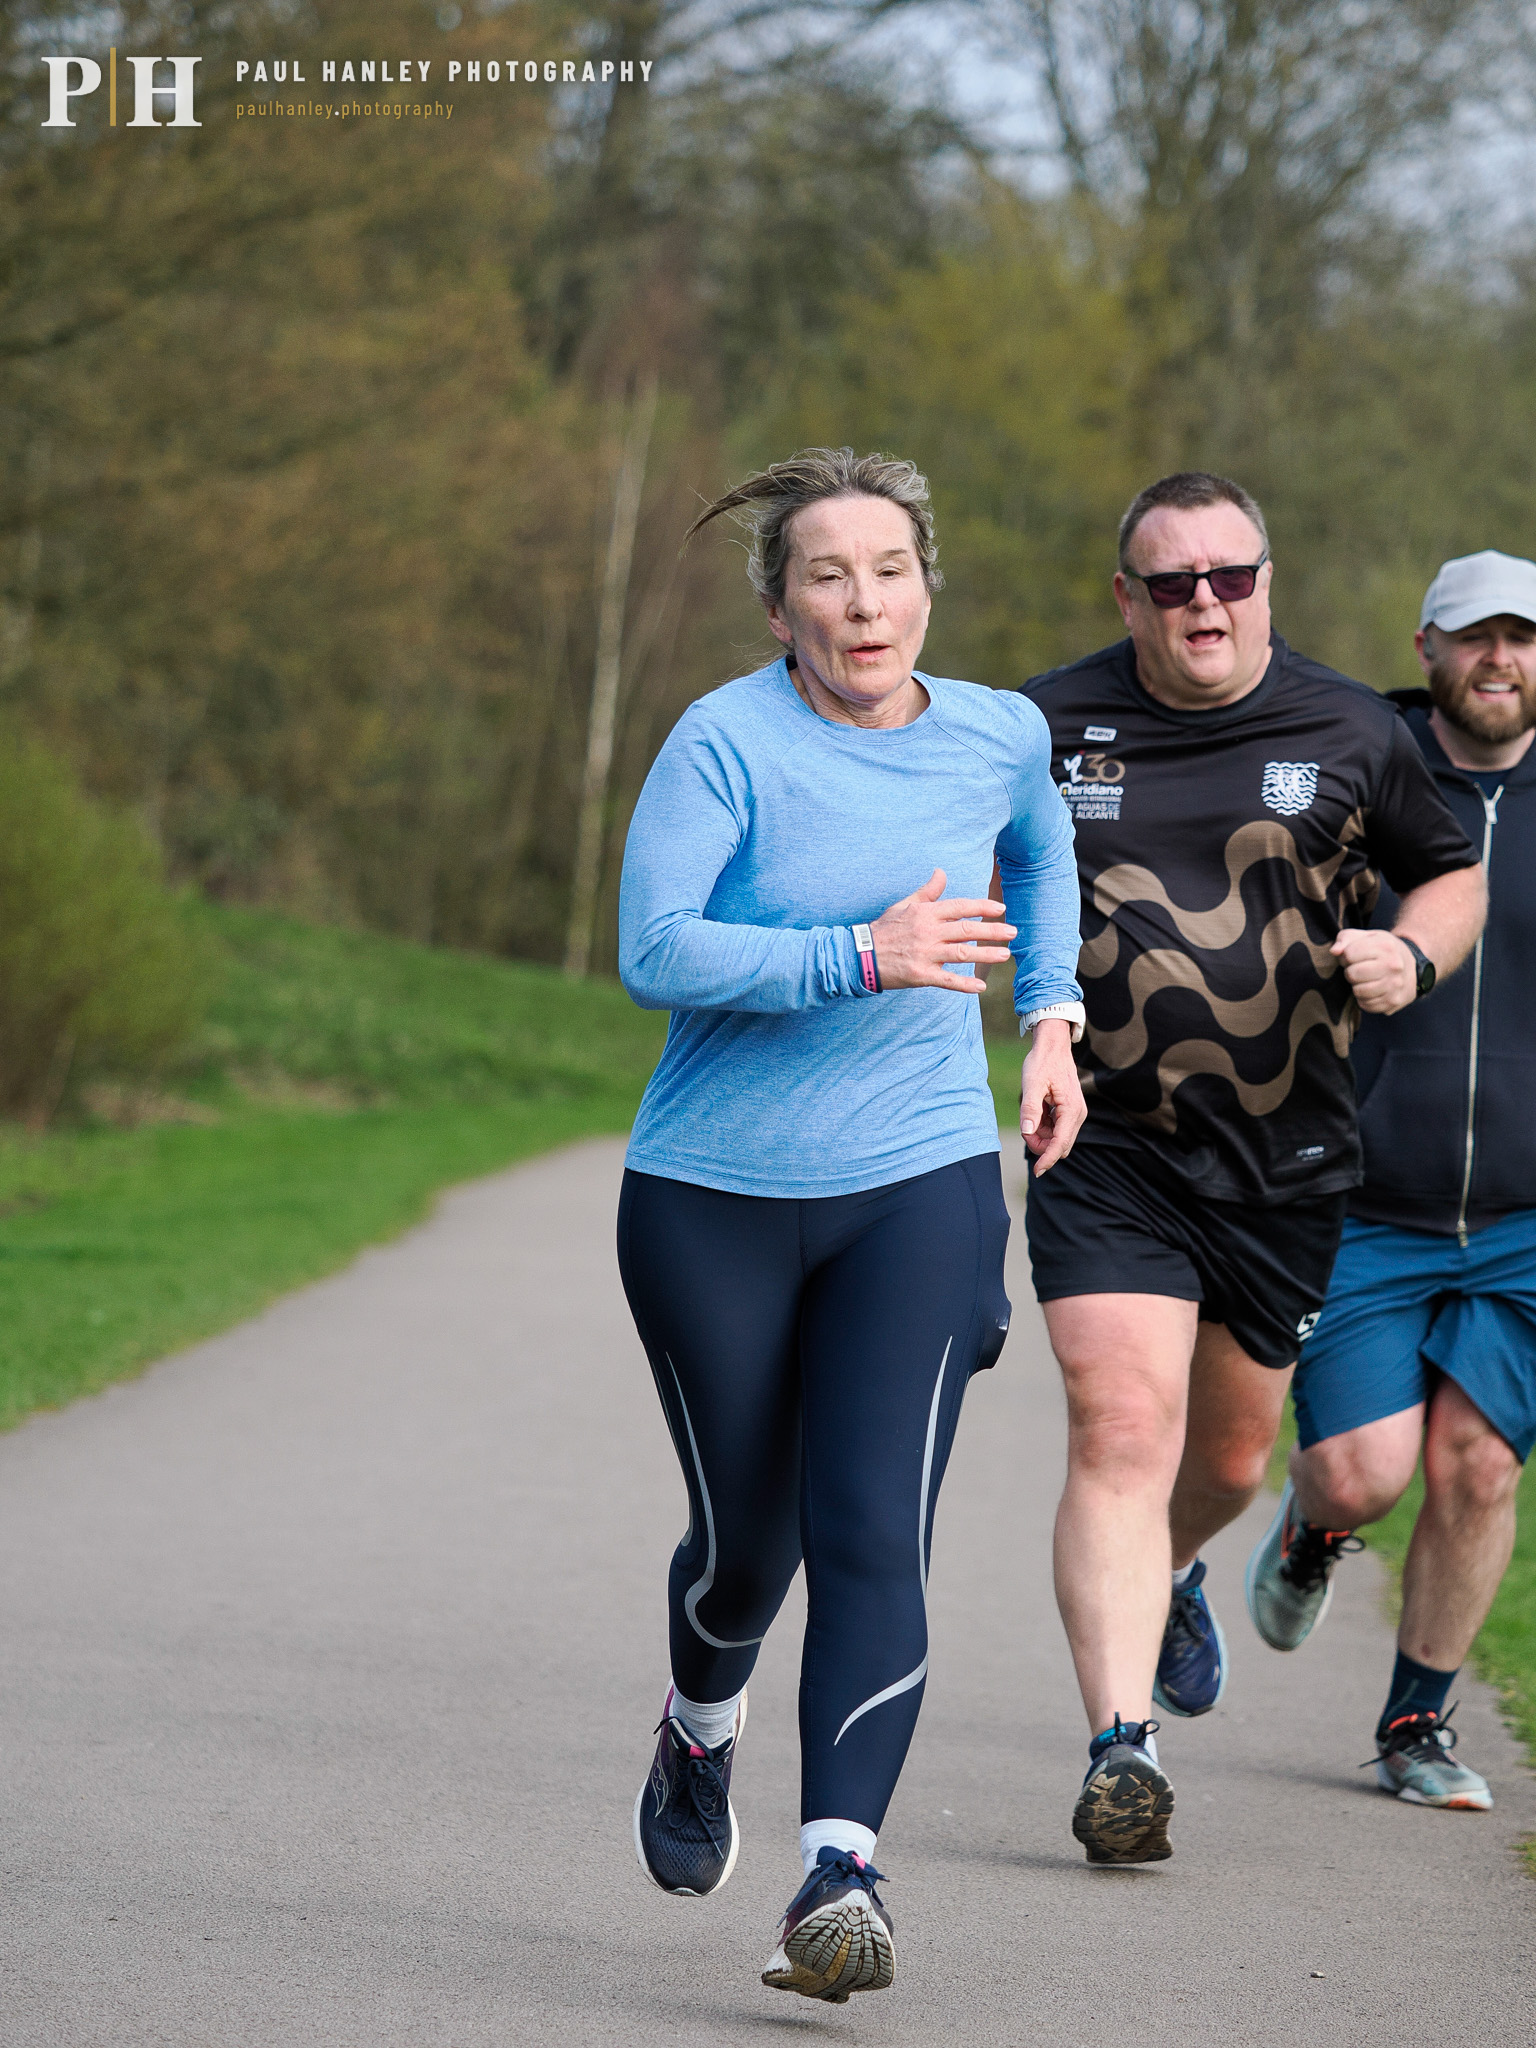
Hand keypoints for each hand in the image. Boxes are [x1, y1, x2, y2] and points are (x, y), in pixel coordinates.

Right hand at [870, 869, 1015, 993]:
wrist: (862, 955)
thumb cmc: (885, 929)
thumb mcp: (904, 904)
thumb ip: (927, 891)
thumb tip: (941, 872)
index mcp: (926, 913)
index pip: (960, 907)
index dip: (982, 907)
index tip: (1000, 909)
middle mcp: (928, 932)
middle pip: (966, 930)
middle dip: (992, 931)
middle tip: (1013, 932)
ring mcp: (925, 954)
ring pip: (961, 953)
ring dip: (985, 955)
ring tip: (1005, 955)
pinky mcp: (921, 975)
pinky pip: (947, 980)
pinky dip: (964, 984)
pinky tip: (980, 987)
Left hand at [1021, 1019, 1085, 1174]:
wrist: (1053, 1047)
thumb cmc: (1042, 1062)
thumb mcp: (1032, 1083)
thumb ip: (1030, 1108)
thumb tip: (1027, 1131)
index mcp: (1071, 1110)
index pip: (1061, 1144)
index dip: (1048, 1159)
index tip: (1037, 1172)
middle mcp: (1077, 1114)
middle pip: (1060, 1145)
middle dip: (1041, 1145)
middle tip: (1025, 1128)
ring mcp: (1074, 1114)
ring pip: (1057, 1139)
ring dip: (1041, 1136)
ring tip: (1029, 1115)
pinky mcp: (1069, 1112)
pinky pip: (1056, 1130)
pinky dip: (1044, 1128)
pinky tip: (1036, 1113)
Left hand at [1330, 930, 1419, 1014]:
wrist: (1412, 968)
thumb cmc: (1382, 951)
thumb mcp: (1367, 937)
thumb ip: (1346, 939)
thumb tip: (1334, 952)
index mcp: (1385, 946)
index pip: (1349, 954)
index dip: (1346, 956)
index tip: (1354, 957)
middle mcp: (1393, 966)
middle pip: (1353, 974)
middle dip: (1350, 972)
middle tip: (1358, 970)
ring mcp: (1395, 985)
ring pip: (1358, 991)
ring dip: (1356, 986)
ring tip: (1365, 980)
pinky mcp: (1393, 1001)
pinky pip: (1366, 1005)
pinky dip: (1364, 999)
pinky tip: (1370, 990)